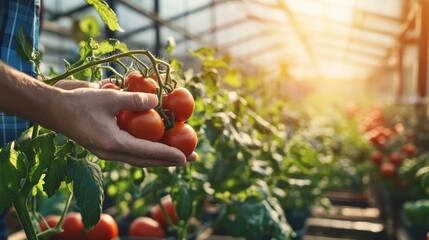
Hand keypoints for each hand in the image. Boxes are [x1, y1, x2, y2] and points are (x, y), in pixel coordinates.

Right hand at [53, 80, 197, 166]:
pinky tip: (157, 144)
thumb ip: (133, 100)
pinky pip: (131, 151)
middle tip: (191, 159)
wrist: (52, 109)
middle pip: (147, 161)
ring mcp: (109, 151)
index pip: (147, 153)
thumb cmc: (78, 102)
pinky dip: (147, 150)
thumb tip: (156, 101)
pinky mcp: (106, 145)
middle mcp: (112, 152)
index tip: (186, 158)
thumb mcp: (108, 97)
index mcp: (113, 144)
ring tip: (179, 156)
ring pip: (140, 158)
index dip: (168, 155)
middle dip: (170, 161)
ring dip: (160, 158)